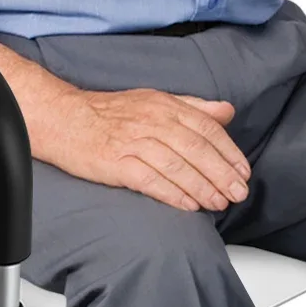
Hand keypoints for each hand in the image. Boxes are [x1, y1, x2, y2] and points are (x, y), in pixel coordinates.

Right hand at [33, 87, 251, 213]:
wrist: (63, 119)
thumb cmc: (109, 114)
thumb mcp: (154, 101)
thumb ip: (193, 107)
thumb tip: (226, 111)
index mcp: (165, 106)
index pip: (207, 129)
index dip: (229, 153)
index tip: (243, 172)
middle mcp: (152, 121)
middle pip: (197, 149)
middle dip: (222, 174)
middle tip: (238, 193)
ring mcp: (133, 142)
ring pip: (177, 166)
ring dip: (202, 187)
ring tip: (218, 204)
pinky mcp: (115, 162)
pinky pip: (150, 180)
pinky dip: (172, 193)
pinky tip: (187, 205)